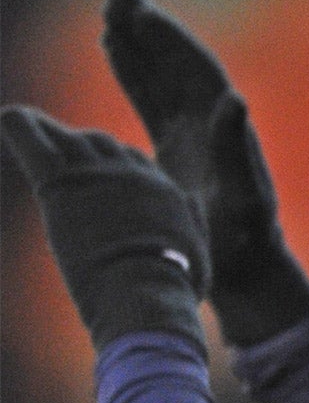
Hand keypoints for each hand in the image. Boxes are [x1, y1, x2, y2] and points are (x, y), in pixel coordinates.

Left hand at [2, 106, 208, 350]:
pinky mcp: (59, 184)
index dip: (114, 162)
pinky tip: (11, 116)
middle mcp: (129, 174)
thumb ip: (193, 223)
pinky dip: (21, 126)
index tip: (97, 168)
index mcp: (162, 191)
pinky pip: (34, 143)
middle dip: (81, 143)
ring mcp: (94, 175)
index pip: (134, 161)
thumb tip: (190, 200)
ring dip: (48, 132)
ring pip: (68, 139)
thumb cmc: (171, 284)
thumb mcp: (196, 256)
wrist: (145, 286)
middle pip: (101, 144)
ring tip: (26, 123)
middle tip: (59, 145)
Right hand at [101, 0, 308, 345]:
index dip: (169, 42)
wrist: (247, 270)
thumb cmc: (246, 239)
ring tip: (109, 15)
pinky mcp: (177, 150)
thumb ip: (235, 149)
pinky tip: (116, 53)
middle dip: (149, 31)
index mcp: (225, 128)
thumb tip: (236, 98)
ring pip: (162, 79)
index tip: (141, 13)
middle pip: (177, 65)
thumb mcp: (244, 196)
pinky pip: (152, 101)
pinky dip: (134, 75)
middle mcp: (212, 123)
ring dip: (138, 47)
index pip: (196, 72)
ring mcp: (194, 134)